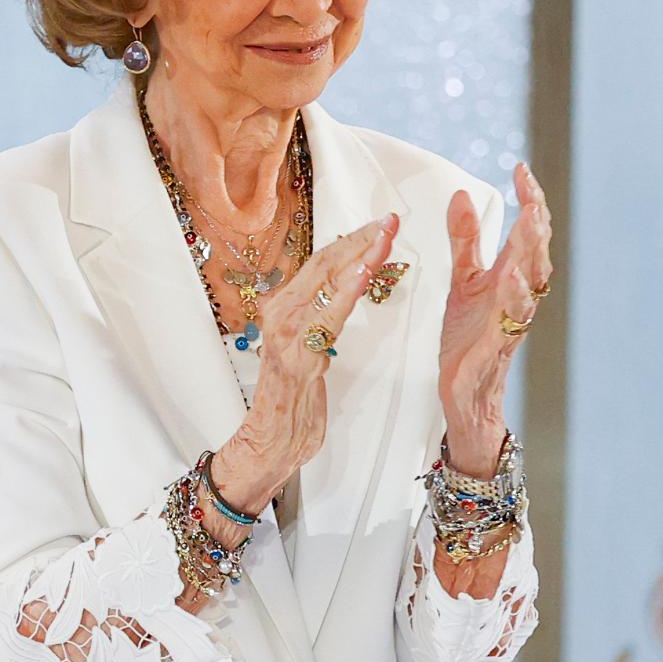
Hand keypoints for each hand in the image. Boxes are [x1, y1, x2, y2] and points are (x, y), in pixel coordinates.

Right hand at [209, 213, 398, 530]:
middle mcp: (280, 313)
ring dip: (359, 258)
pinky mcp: (295, 357)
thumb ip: (322, 320)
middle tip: (390, 220)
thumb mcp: (310, 348)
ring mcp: (285, 334)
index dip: (352, 240)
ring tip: (385, 238)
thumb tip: (342, 292)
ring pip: (325, 283)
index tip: (381, 224)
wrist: (271, 441)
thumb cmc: (293, 398)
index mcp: (283, 306)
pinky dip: (345, 294)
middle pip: (324, 264)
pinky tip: (362, 276)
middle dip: (360, 239)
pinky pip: (325, 319)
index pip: (322, 263)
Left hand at [437, 163, 551, 475]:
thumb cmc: (469, 335)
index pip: (526, 232)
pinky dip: (512, 301)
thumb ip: (464, 240)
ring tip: (530, 225)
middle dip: (536, 224)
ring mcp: (509, 322)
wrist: (464, 389)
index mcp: (510, 277)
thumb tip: (463, 194)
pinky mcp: (495, 347)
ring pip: (530, 285)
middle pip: (535, 255)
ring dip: (531, 255)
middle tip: (534, 196)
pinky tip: (510, 280)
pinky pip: (509, 321)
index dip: (529, 200)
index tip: (522, 168)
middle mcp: (517, 296)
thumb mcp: (463, 279)